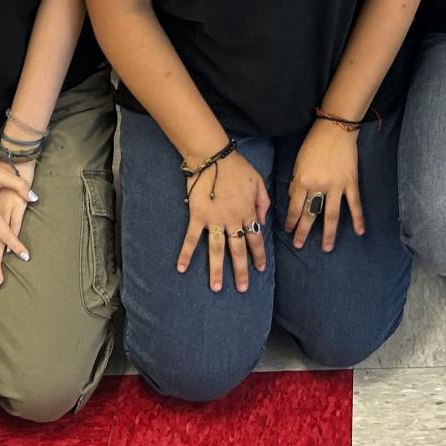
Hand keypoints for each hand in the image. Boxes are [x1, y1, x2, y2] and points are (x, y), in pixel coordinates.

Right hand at [180, 150, 270, 292]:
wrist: (213, 156)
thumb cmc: (236, 166)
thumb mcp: (258, 181)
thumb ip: (263, 202)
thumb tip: (262, 221)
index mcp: (247, 212)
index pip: (255, 238)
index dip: (258, 254)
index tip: (260, 269)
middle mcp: (232, 220)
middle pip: (238, 250)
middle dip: (241, 271)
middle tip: (242, 288)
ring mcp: (214, 220)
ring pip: (217, 250)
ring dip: (216, 269)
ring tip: (215, 288)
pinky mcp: (198, 216)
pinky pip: (192, 238)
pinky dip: (186, 253)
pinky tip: (182, 268)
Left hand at [284, 120, 363, 250]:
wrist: (336, 129)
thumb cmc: (314, 144)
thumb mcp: (298, 162)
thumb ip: (296, 182)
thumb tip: (293, 199)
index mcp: (302, 180)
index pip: (295, 206)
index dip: (292, 220)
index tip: (289, 230)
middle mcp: (318, 186)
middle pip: (310, 214)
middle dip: (304, 231)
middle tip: (299, 245)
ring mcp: (336, 186)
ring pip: (331, 214)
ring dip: (328, 233)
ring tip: (327, 248)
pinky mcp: (350, 183)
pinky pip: (354, 204)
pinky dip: (358, 218)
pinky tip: (359, 232)